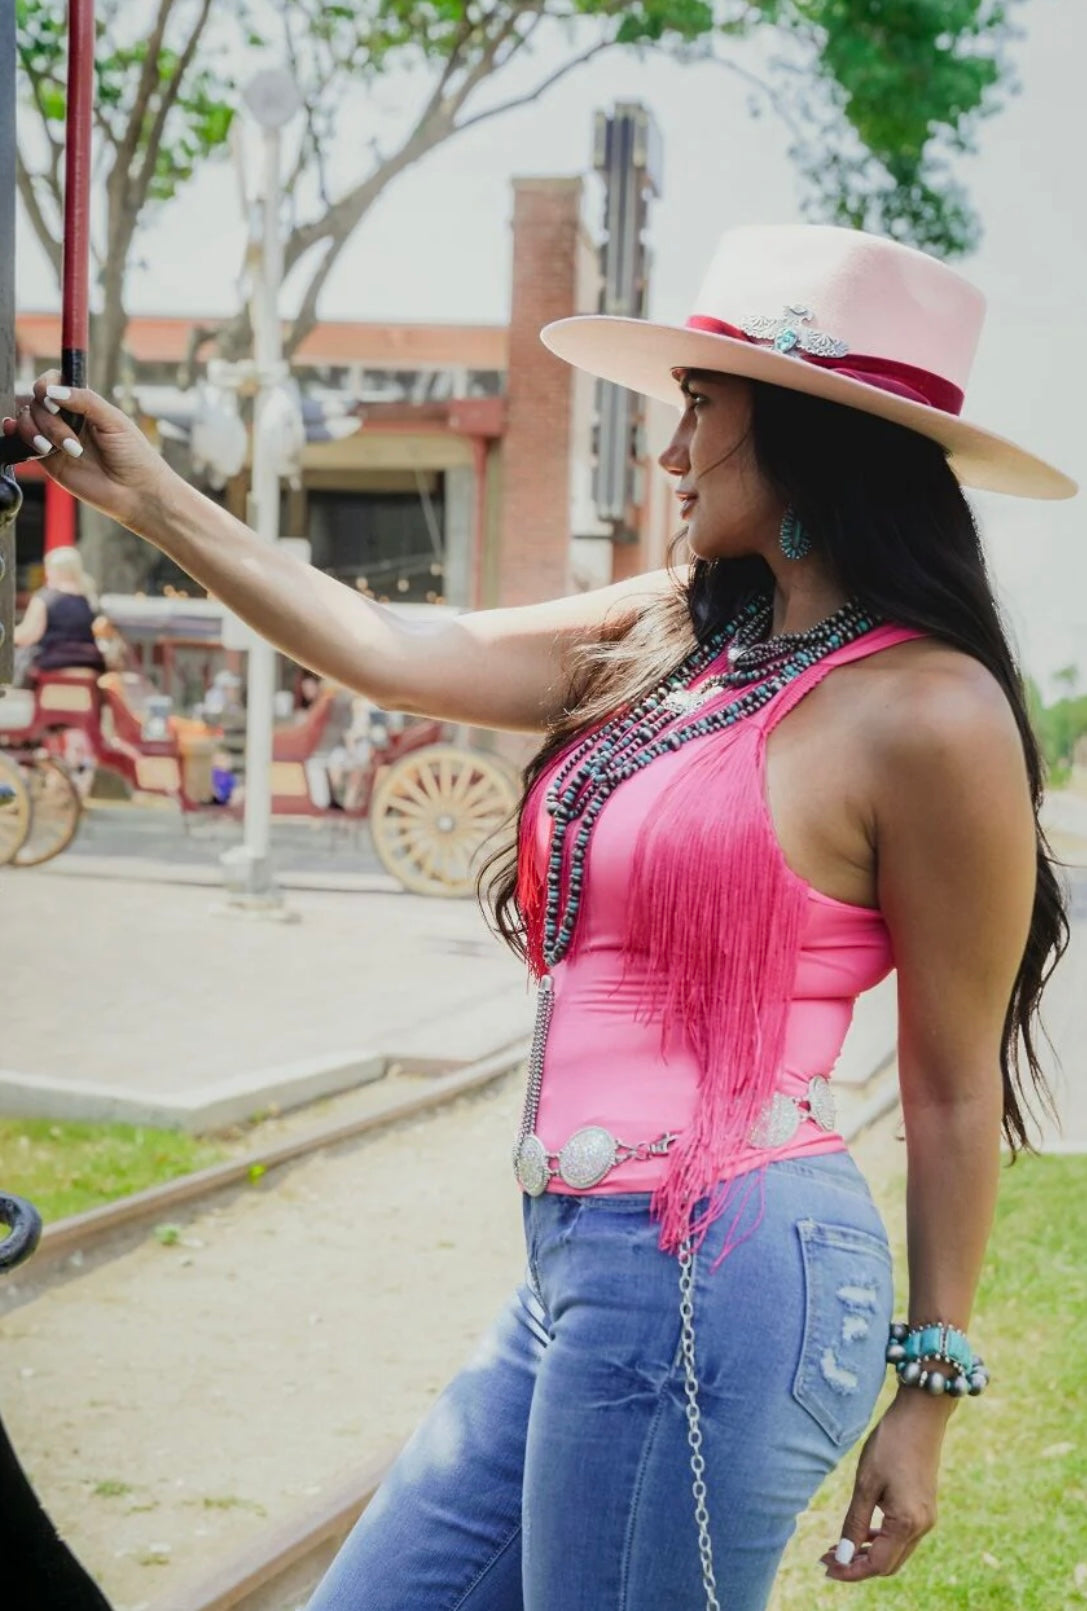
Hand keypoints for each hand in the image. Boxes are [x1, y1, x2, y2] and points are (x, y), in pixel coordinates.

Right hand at [1, 370, 174, 529]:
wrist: (136, 493)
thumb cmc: (134, 455)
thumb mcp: (114, 421)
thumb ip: (85, 401)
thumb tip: (52, 391)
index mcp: (83, 404)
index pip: (54, 382)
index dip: (46, 385)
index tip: (53, 401)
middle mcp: (67, 418)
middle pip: (37, 402)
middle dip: (48, 419)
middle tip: (70, 441)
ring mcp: (55, 438)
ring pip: (27, 419)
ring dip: (36, 431)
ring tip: (59, 450)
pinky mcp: (48, 460)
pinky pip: (24, 443)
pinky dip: (20, 438)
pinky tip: (30, 442)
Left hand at [819, 1395, 944, 1581]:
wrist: (921, 1416)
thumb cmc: (890, 1444)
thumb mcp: (866, 1483)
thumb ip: (855, 1522)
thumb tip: (843, 1556)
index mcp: (907, 1523)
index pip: (877, 1564)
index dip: (850, 1570)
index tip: (825, 1567)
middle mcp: (922, 1527)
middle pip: (888, 1564)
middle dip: (857, 1565)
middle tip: (826, 1556)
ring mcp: (926, 1518)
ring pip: (896, 1552)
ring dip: (868, 1553)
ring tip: (838, 1547)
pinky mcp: (924, 1507)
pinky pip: (902, 1536)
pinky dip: (881, 1539)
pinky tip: (862, 1532)